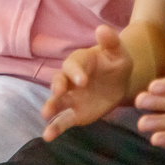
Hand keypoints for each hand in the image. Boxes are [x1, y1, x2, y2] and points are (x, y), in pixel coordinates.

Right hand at [41, 26, 135, 140]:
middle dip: (57, 87)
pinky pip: (63, 120)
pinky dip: (54, 128)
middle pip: (59, 81)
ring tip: (45, 114)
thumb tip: (102, 28)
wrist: (117, 83)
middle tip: (58, 92)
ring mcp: (70, 97)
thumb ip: (110, 42)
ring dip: (50, 106)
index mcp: (79, 62)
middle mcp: (70, 79)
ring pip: (57, 101)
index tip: (83, 80)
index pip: (73, 66)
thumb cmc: (115, 64)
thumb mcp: (118, 54)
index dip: (76, 72)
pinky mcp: (74, 113)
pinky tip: (47, 136)